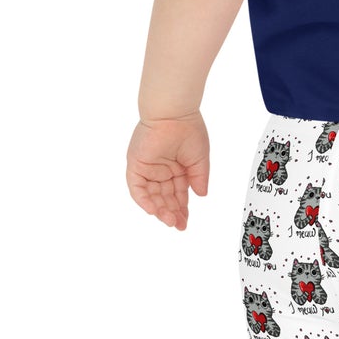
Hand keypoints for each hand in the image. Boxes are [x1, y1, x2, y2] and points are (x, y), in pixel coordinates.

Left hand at [126, 110, 209, 229]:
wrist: (174, 114)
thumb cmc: (188, 129)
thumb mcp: (199, 159)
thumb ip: (199, 178)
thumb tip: (202, 195)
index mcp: (176, 167)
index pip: (177, 193)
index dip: (182, 208)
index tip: (185, 221)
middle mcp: (161, 170)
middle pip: (165, 197)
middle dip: (172, 212)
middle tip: (178, 225)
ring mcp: (148, 168)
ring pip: (152, 195)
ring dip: (160, 209)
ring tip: (170, 220)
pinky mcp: (137, 165)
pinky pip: (137, 188)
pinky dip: (144, 200)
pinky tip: (154, 210)